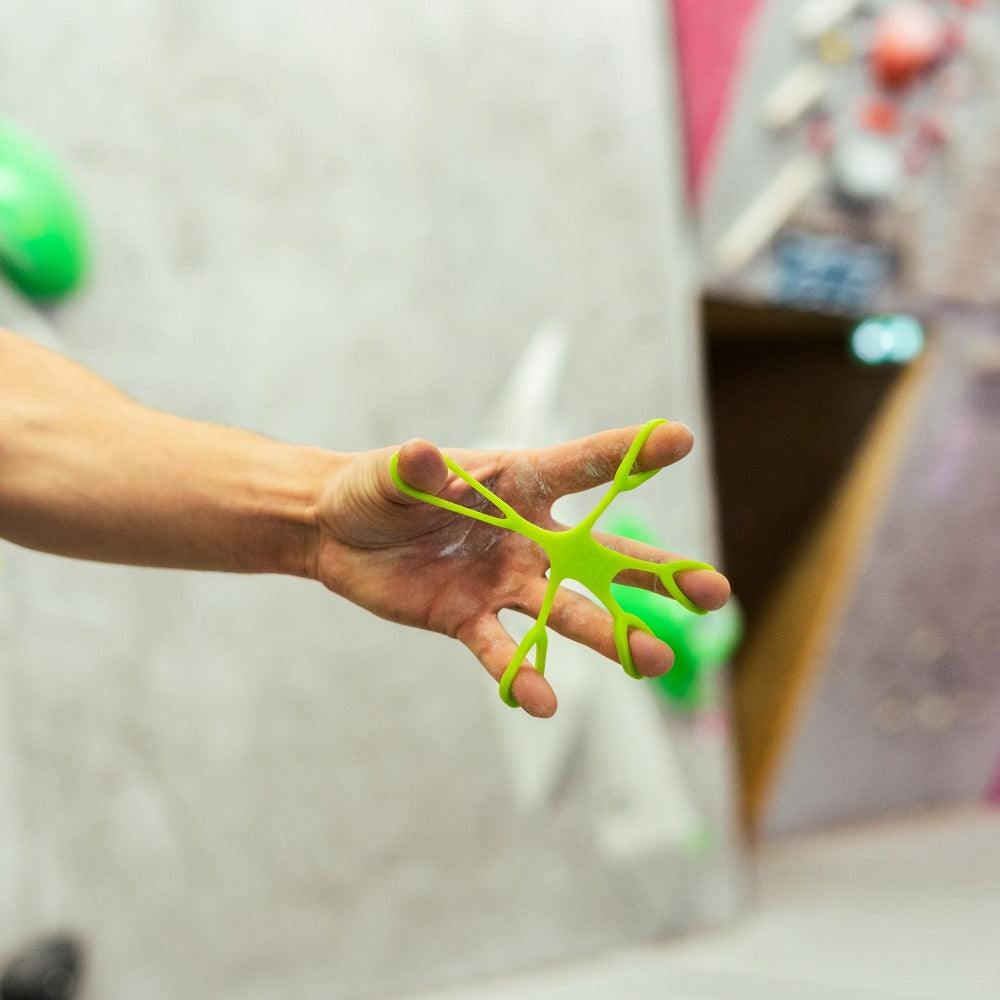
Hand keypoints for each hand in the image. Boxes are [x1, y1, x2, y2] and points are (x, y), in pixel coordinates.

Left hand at [313, 422, 729, 717]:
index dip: (629, 454)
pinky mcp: (470, 618)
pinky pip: (502, 650)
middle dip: (656, 574)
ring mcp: (503, 581)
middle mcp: (526, 535)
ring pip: (566, 611)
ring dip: (608, 635)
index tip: (680, 440)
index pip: (582, 466)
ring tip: (654, 661)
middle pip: (601, 555)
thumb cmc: (376, 486)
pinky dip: (520, 673)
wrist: (339, 533)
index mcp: (517, 483)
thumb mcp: (390, 475)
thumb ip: (411, 471)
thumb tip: (423, 454)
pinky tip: (543, 700)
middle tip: (712, 593)